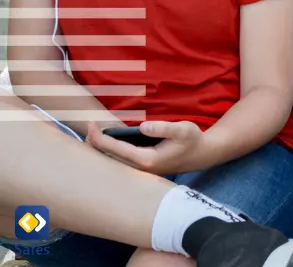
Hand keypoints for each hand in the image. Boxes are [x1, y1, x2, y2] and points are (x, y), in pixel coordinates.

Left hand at [86, 121, 209, 175]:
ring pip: (111, 163)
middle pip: (107, 160)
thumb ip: (163, 127)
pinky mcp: (141, 170)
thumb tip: (142, 126)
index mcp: (146, 160)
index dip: (99, 136)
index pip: (114, 149)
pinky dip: (108, 153)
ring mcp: (140, 172)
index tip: (90, 123)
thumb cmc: (192, 140)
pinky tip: (104, 144)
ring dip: (99, 150)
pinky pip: (118, 163)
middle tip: (87, 128)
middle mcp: (140, 170)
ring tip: (91, 135)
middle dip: (93, 145)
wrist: (202, 155)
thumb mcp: (183, 129)